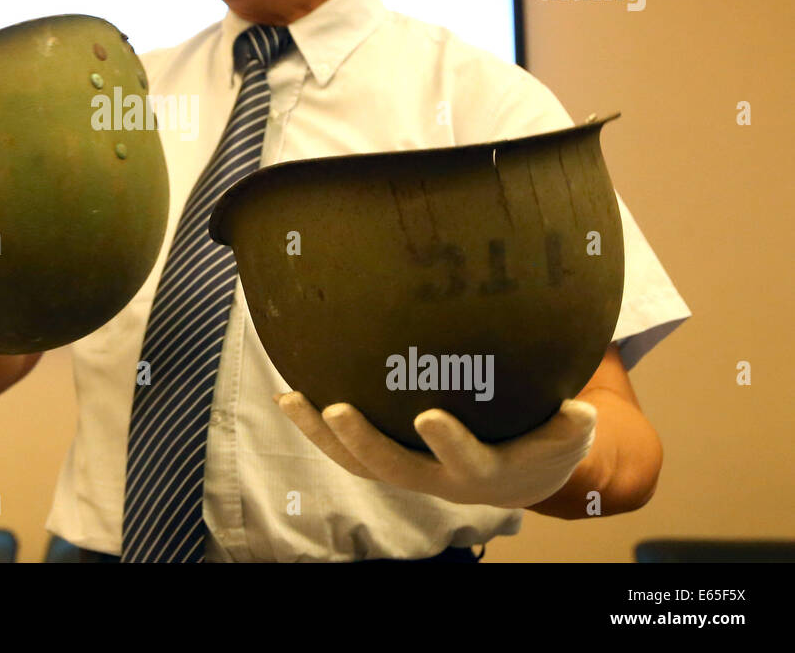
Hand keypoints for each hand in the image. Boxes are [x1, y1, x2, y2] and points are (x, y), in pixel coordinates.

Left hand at [275, 393, 596, 508]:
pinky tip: (290, 395)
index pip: (464, 458)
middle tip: (336, 408)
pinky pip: (344, 449)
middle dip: (362, 440)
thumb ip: (571, 426)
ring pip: (356, 461)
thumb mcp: (566, 435)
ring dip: (321, 434)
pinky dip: (315, 427)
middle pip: (391, 466)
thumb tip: (582, 409)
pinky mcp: (384, 458)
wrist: (516, 472)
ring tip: (291, 399)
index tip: (430, 417)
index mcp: (481, 471)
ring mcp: (405, 469)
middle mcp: (435, 478)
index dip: (447, 442)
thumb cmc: (543, 442)